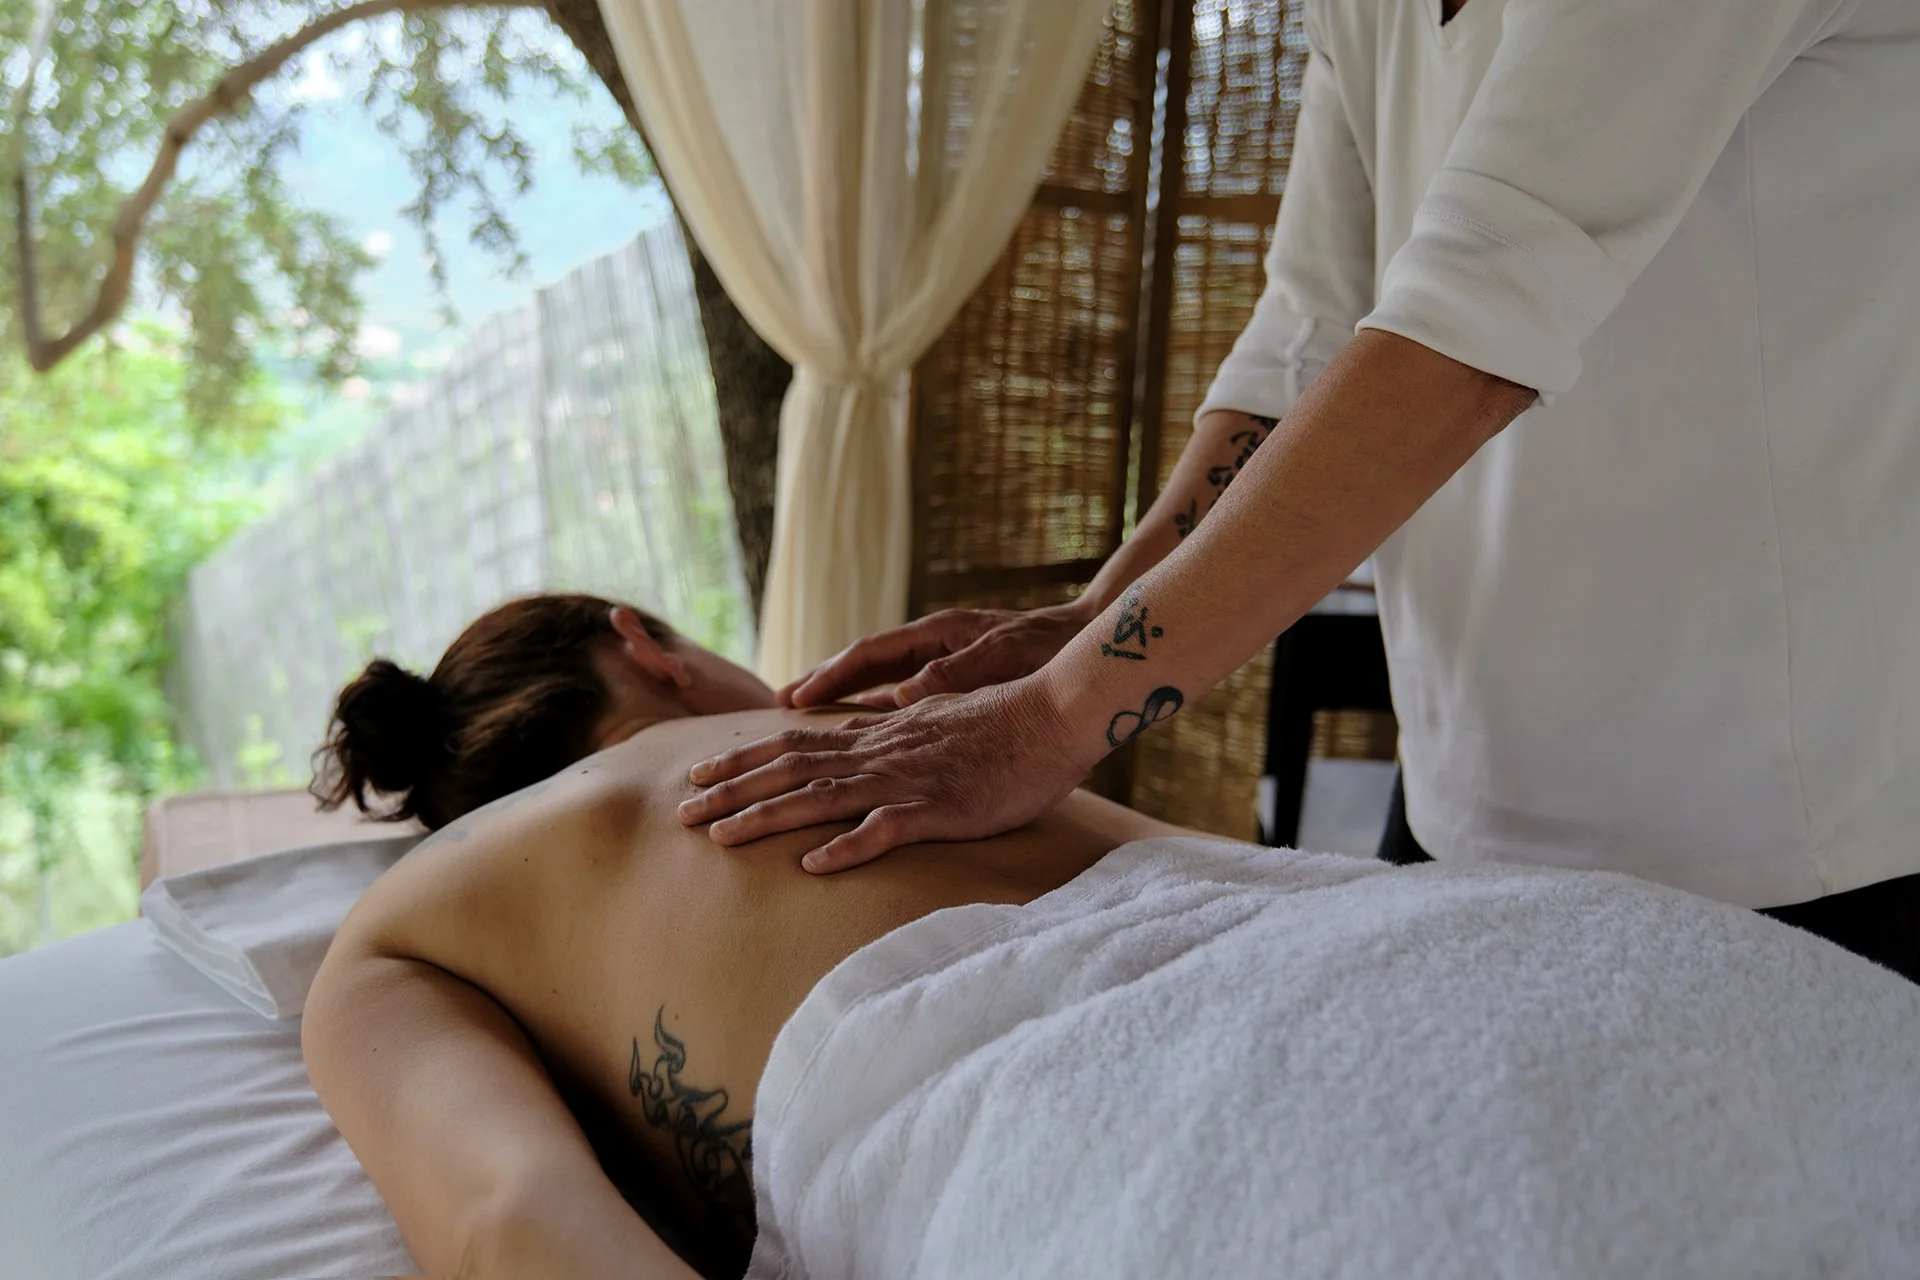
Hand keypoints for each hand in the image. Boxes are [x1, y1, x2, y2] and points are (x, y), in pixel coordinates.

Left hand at [677, 678, 1097, 871]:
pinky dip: (847, 847)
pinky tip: (811, 866)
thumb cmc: (1005, 721)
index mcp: (879, 735)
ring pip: (821, 799)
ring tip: (718, 836)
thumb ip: (900, 730)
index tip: (702, 772)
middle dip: (732, 790)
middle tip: (682, 811)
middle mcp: (880, 754)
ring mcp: (908, 781)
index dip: (745, 759)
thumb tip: (873, 733)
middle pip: (790, 770)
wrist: (1055, 713)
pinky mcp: (941, 809)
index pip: (795, 745)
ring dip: (766, 817)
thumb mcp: (939, 719)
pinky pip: (886, 831)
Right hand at [778, 601, 1093, 708]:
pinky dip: (877, 721)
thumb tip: (900, 696)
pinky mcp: (959, 692)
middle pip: (863, 669)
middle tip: (780, 706)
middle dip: (820, 687)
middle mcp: (933, 649)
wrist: (1090, 647)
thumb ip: (954, 675)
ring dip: (842, 707)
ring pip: (879, 689)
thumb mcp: (1004, 657)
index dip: (828, 675)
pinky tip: (858, 746)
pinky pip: (905, 706)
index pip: (869, 654)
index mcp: (938, 635)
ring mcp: (943, 668)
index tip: (793, 696)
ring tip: (801, 729)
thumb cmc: (1051, 648)